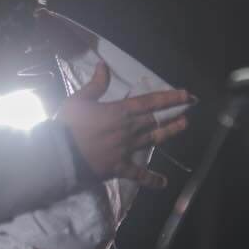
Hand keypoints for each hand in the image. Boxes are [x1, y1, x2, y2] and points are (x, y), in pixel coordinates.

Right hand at [58, 63, 193, 188]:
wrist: (60, 155)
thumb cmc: (67, 126)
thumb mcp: (78, 100)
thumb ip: (95, 85)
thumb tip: (103, 65)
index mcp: (120, 112)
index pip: (150, 102)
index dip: (170, 98)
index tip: (186, 94)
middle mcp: (128, 130)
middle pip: (155, 120)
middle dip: (173, 114)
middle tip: (188, 110)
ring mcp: (126, 150)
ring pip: (152, 139)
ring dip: (169, 133)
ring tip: (183, 127)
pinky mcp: (119, 167)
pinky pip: (138, 174)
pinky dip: (151, 179)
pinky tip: (164, 183)